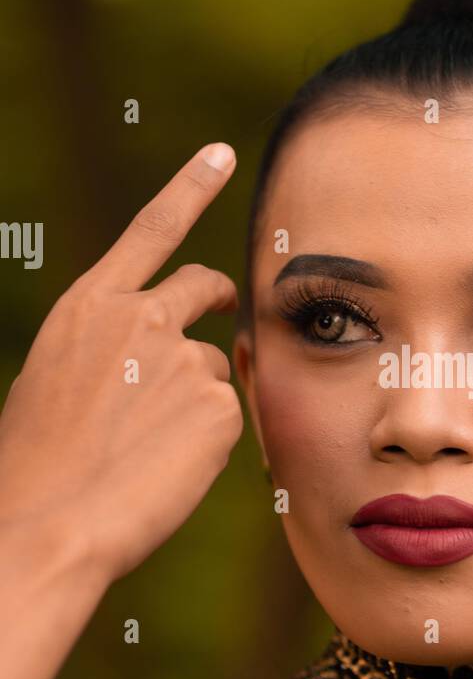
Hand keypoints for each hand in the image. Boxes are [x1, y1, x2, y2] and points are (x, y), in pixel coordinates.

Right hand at [0, 144, 243, 582]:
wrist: (49, 525)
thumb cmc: (40, 465)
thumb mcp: (58, 381)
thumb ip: (110, 349)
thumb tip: (164, 353)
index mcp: (89, 305)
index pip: (152, 229)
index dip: (191, 186)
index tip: (223, 154)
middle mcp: (140, 318)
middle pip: (206, 284)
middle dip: (220, 292)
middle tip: (226, 301)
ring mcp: (183, 360)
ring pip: (213, 368)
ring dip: (194, 400)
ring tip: (144, 450)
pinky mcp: (219, 405)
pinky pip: (226, 418)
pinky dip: (205, 442)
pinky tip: (166, 470)